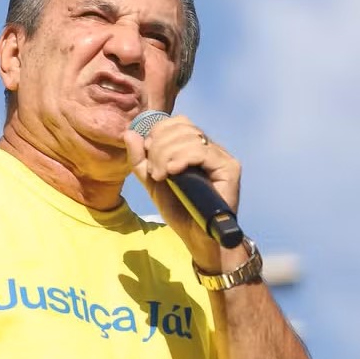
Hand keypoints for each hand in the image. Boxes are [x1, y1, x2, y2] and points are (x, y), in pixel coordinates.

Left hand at [122, 115, 241, 271]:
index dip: (158, 132)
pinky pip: (202, 152)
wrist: (195, 236)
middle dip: (159, 146)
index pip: (177, 122)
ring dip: (167, 155)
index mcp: (193, 147)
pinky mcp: (229, 168)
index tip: (148, 152)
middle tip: (155, 171)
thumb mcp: (151, 182)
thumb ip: (139, 159)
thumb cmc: (178, 209)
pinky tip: (172, 172)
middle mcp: (210, 148)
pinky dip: (182, 158)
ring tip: (162, 176)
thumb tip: (130, 133)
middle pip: (182, 127)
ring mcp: (221, 157)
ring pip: (190, 137)